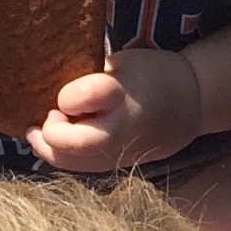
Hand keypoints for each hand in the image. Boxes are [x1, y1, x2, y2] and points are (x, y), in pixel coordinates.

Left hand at [28, 48, 204, 172]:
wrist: (186, 108)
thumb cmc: (148, 76)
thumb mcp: (121, 64)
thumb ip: (87, 77)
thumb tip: (48, 88)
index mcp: (118, 95)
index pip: (74, 99)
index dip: (64, 96)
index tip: (67, 92)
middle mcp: (116, 130)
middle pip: (65, 143)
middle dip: (48, 130)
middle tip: (49, 115)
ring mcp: (114, 154)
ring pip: (66, 161)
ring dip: (47, 146)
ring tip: (44, 128)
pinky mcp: (113, 167)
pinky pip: (77, 166)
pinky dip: (62, 154)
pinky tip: (58, 138)